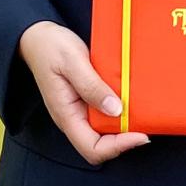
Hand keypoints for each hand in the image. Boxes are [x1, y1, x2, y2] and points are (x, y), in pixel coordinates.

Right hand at [18, 20, 149, 165]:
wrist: (38, 36)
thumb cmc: (50, 47)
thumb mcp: (73, 62)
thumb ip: (91, 86)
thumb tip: (115, 109)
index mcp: (66, 115)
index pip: (92, 148)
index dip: (118, 147)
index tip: (141, 134)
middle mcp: (73, 118)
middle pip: (101, 144)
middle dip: (125, 138)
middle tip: (147, 122)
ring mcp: (78, 110)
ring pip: (104, 130)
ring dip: (123, 125)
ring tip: (143, 111)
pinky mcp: (84, 100)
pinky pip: (103, 113)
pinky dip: (119, 110)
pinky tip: (130, 99)